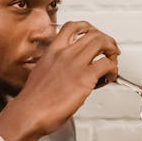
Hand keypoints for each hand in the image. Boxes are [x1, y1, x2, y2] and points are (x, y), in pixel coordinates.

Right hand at [0, 21, 119, 140]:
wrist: (28, 113)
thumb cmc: (32, 100)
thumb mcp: (40, 73)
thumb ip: (54, 66)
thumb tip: (65, 71)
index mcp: (52, 51)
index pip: (72, 27)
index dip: (88, 28)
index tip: (94, 34)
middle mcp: (64, 53)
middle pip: (93, 33)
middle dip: (106, 40)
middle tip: (110, 49)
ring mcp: (75, 63)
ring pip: (102, 43)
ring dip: (112, 50)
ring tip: (113, 60)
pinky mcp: (85, 77)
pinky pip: (107, 64)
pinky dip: (113, 69)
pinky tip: (110, 76)